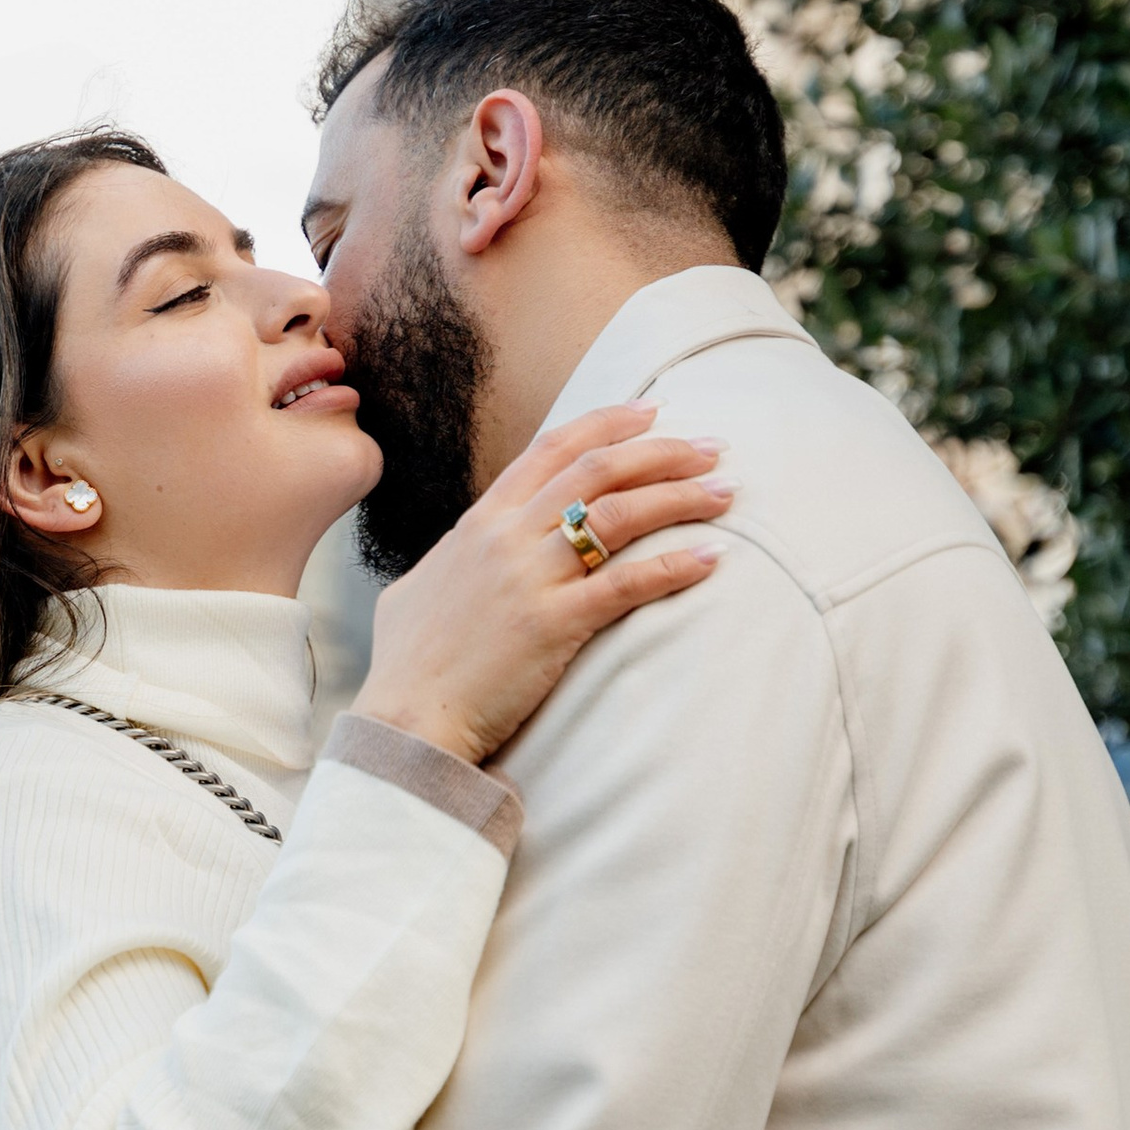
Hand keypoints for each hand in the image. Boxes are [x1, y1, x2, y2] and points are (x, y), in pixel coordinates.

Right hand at [353, 400, 729, 766]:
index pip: (551, 448)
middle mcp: (506, 537)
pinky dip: (674, 565)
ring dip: (680, 496)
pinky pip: (626, 583)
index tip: (653, 411)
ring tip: (725, 492)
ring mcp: (529, 578)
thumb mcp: (420, 587)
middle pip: (596, 469)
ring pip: (618, 513)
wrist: (404, 718)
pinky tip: (712, 557)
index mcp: (480, 522)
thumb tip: (464, 548)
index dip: (607, 423)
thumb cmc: (409, 663)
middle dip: (662, 451)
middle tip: (711, 448)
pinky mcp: (553, 625)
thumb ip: (454, 557)